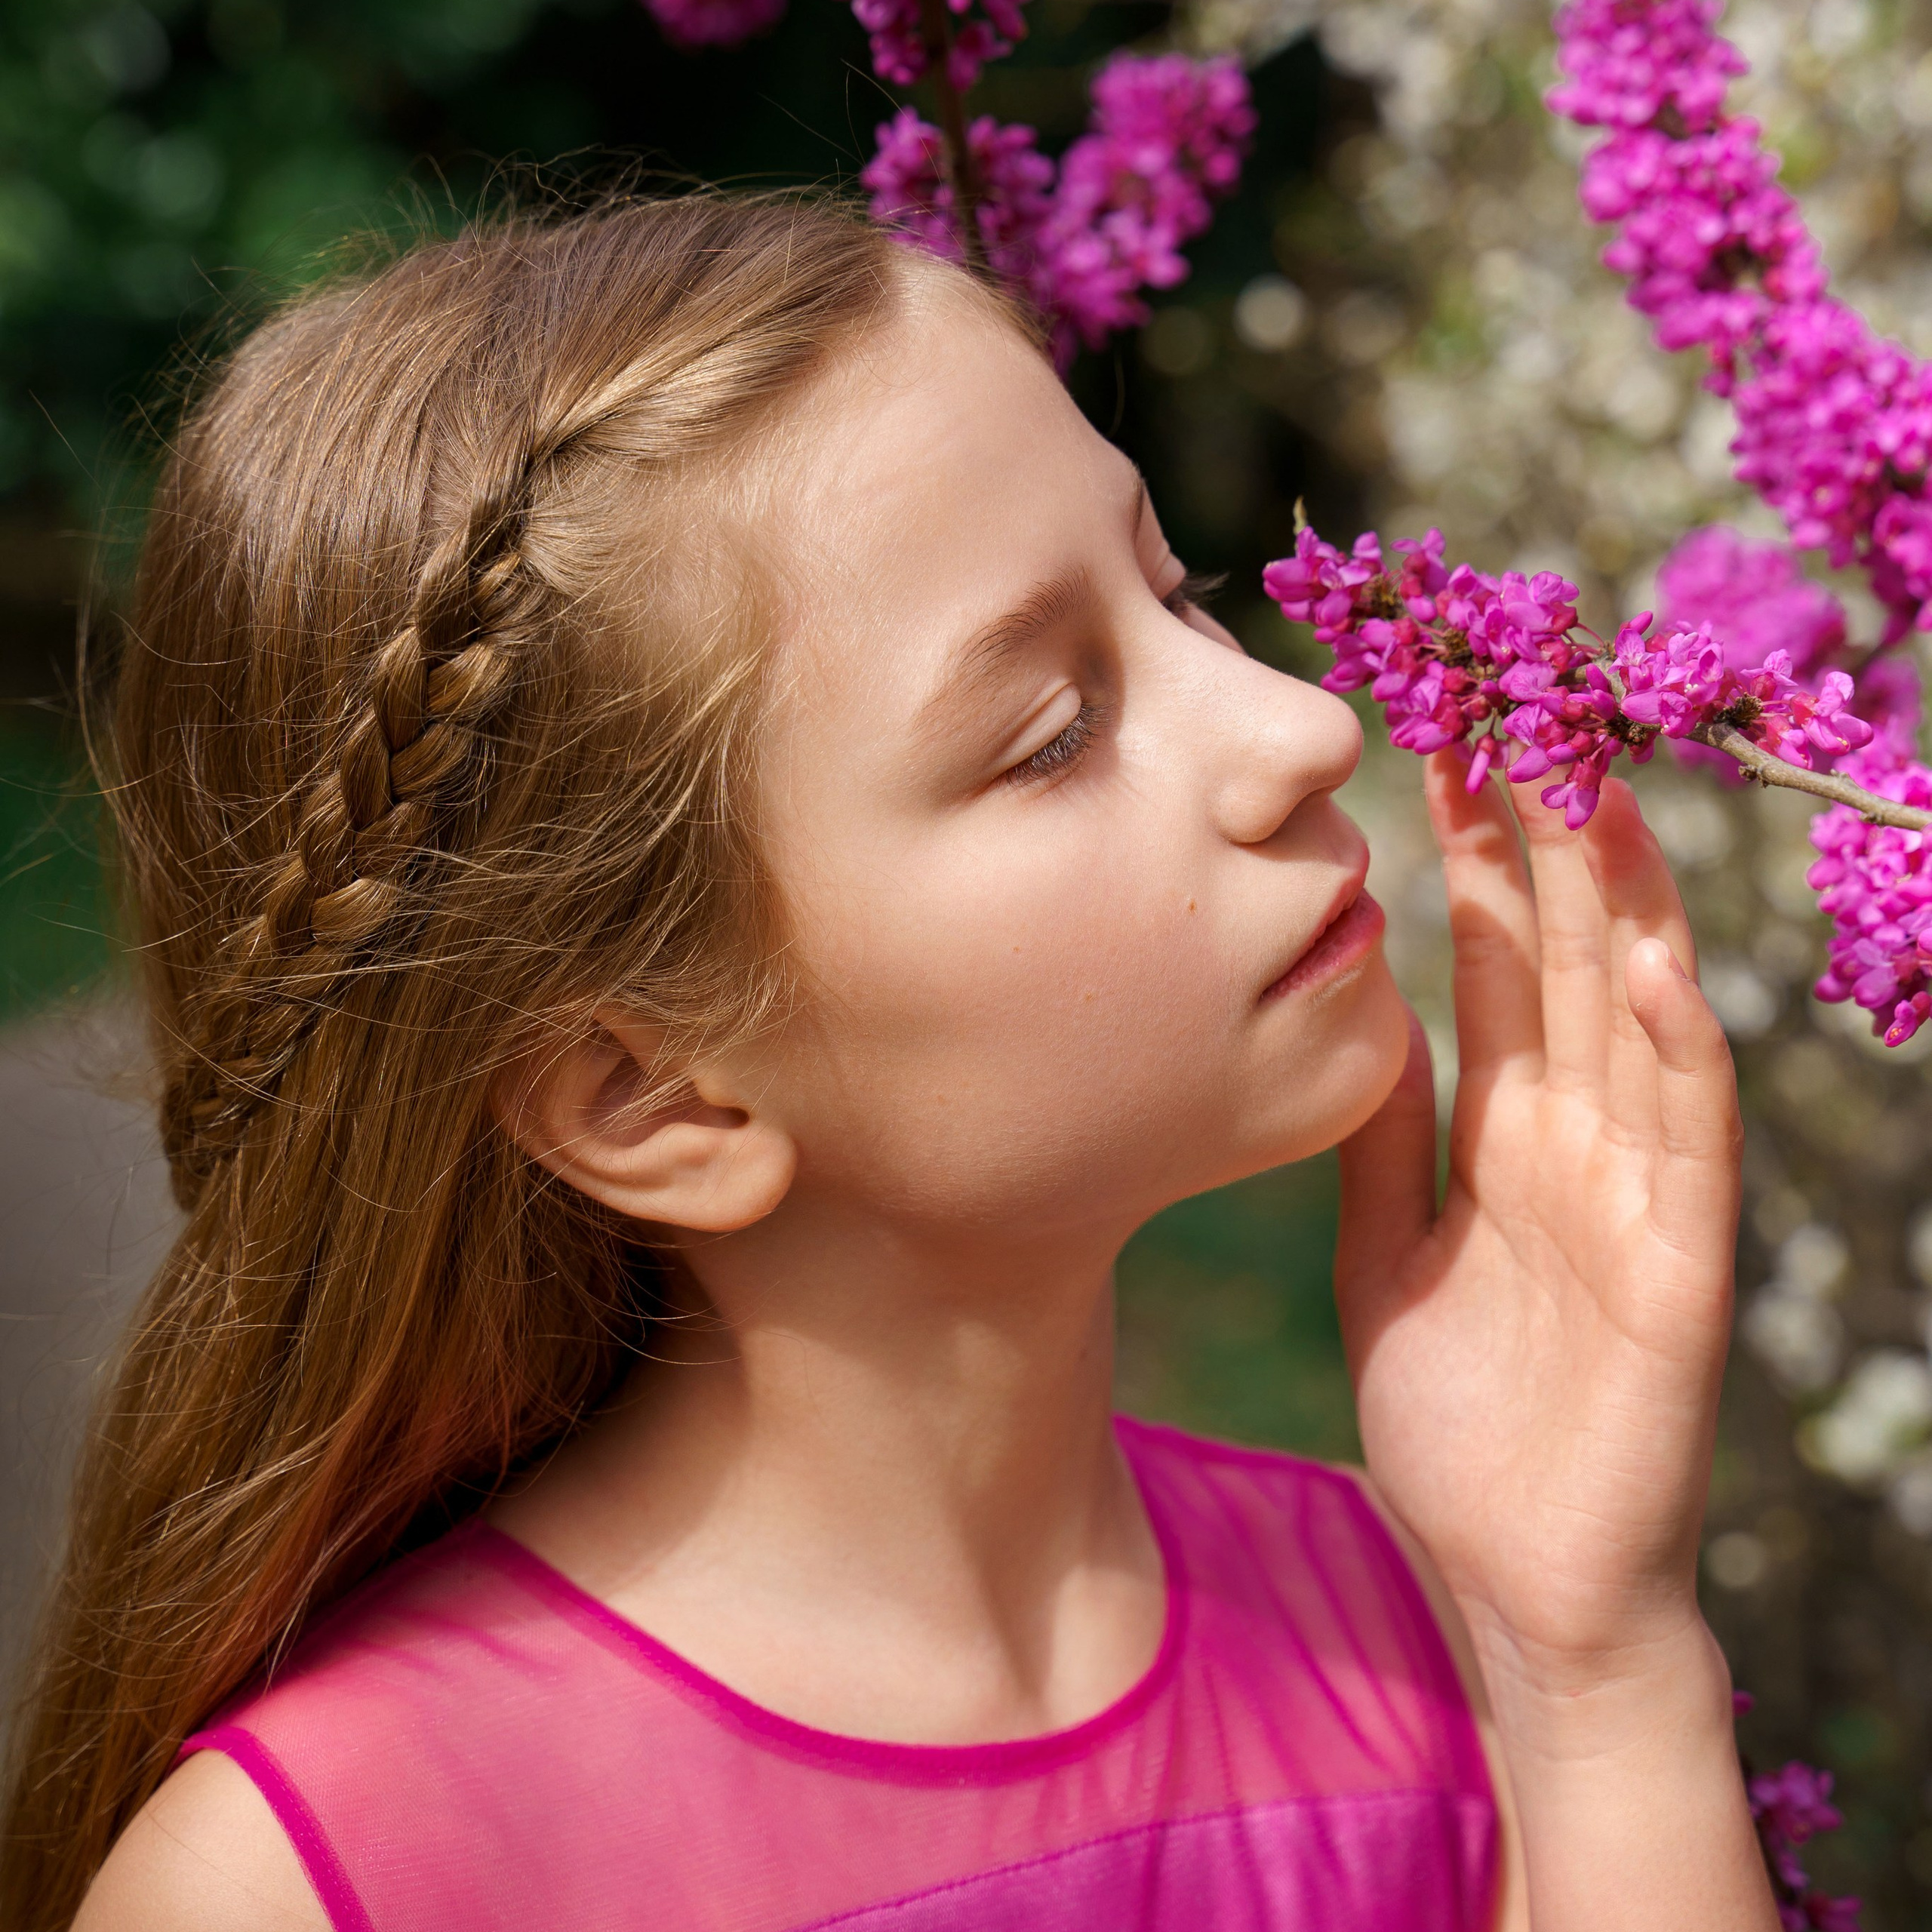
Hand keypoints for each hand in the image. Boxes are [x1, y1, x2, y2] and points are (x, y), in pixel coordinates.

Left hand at [1335, 753, 1741, 1690]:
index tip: (1442, 749)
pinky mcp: (1677, 1277)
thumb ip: (1384, 1141)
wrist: (1513, 1577)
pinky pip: (1682, 1150)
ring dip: (1618, 907)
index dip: (1476, 859)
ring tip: (1591, 785)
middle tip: (1512, 710)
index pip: (1496, 967)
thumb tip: (1359, 1021)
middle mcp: (1581, 1146)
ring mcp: (1636, 1202)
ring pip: (1634, 1024)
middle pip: (1565, 964)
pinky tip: (1650, 964)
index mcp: (1510, 1137)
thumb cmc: (1460, 1419)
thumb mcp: (1386, 1254)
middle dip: (1544, 841)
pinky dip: (1671, 1055)